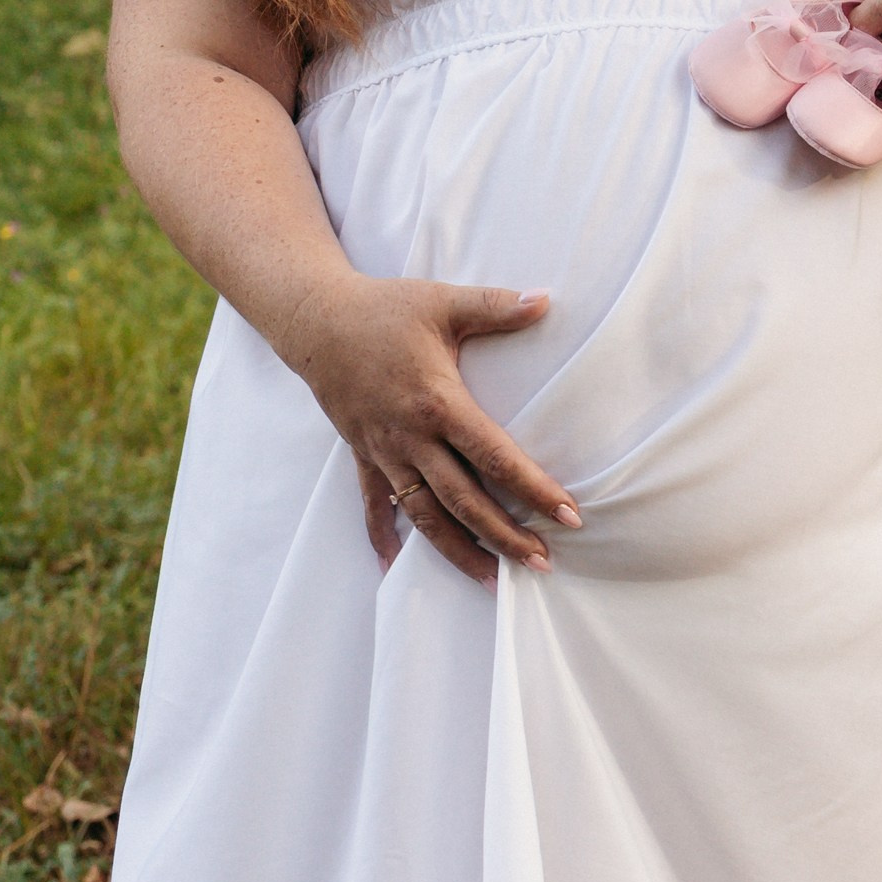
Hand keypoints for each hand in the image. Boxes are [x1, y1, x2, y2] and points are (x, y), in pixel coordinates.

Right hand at [284, 274, 574, 580]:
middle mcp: (411, 437)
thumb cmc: (383, 309)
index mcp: (438, 403)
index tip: (567, 515)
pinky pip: (373, 504)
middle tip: (543, 562)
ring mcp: (384, 451)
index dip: (533, 488)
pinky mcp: (363, 454)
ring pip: (423, 515)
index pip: (494, 457)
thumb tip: (546, 301)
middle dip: (505, 536)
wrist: (314, 320)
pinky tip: (393, 565)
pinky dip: (382, 536)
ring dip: (458, 551)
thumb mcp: (442, 303)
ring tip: (492, 580)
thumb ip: (495, 307)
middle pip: (464, 500)